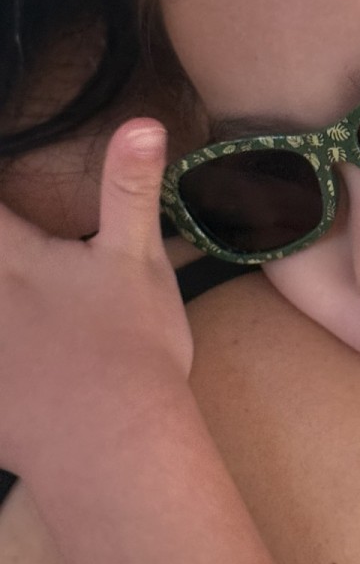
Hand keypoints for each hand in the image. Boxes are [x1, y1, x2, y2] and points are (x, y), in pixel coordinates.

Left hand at [0, 120, 192, 479]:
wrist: (112, 441)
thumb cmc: (130, 345)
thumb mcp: (137, 260)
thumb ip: (130, 190)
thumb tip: (142, 122)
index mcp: (10, 257)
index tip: (0, 206)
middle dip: (0, 250)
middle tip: (14, 261)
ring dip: (0, 314)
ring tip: (12, 315)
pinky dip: (0, 374)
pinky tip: (12, 375)